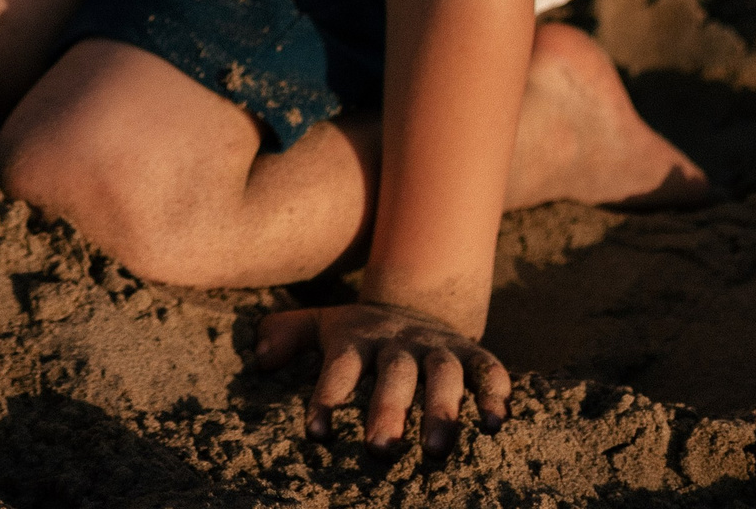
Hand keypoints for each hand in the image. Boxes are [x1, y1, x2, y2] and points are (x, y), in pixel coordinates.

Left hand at [254, 301, 509, 457]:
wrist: (416, 302)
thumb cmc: (359, 333)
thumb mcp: (321, 324)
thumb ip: (287, 334)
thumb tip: (260, 357)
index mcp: (358, 339)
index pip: (340, 367)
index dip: (328, 397)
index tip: (317, 435)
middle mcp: (399, 343)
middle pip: (394, 373)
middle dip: (387, 411)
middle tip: (378, 452)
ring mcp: (439, 346)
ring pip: (443, 374)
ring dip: (442, 411)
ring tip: (435, 453)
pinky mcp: (474, 353)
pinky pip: (489, 368)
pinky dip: (495, 393)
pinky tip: (495, 423)